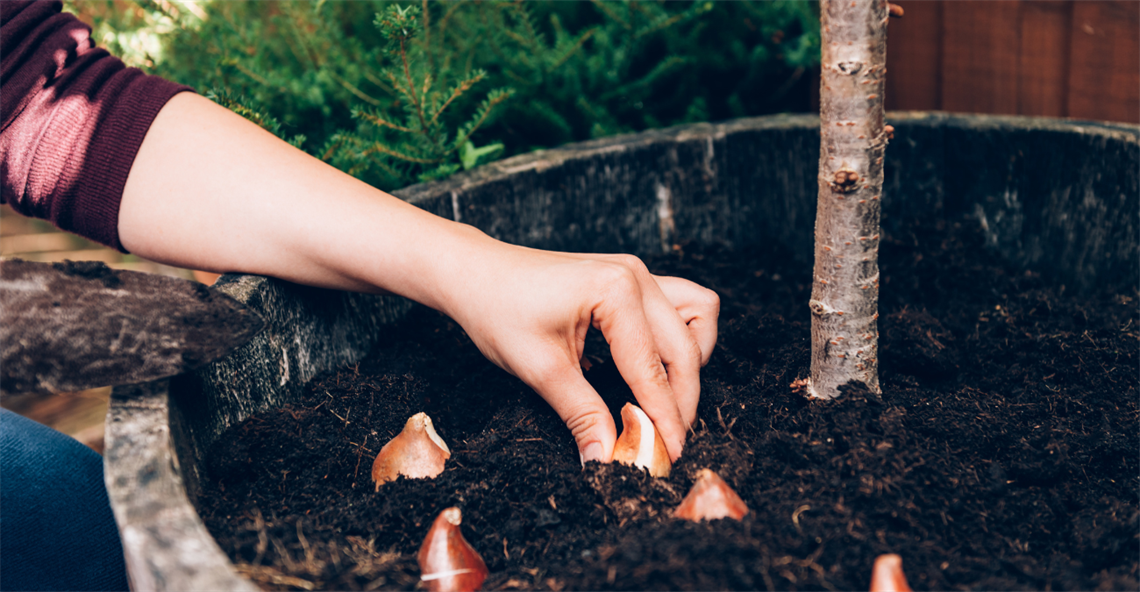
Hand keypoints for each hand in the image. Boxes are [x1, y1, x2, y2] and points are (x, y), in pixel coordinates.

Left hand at [437, 243, 719, 462]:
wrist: (475, 275)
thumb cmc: (499, 311)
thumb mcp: (541, 371)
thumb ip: (582, 415)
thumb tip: (606, 458)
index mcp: (616, 292)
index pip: (652, 368)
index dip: (664, 418)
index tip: (672, 453)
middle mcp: (636, 275)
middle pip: (685, 348)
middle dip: (681, 398)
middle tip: (666, 439)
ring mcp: (637, 272)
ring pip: (697, 317)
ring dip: (690, 361)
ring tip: (666, 399)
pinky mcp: (632, 277)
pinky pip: (680, 304)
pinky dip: (679, 337)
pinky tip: (654, 366)